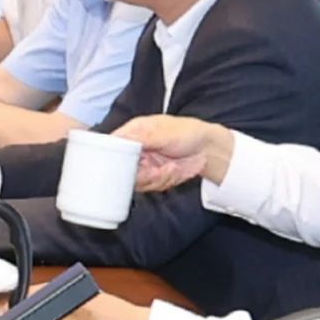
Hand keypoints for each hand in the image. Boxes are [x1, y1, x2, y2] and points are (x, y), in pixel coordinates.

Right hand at [116, 111, 230, 194]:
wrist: (207, 149)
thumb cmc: (187, 132)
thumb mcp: (162, 132)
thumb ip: (139, 138)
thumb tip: (117, 139)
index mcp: (132, 134)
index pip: (111, 147)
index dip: (113, 158)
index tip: (127, 163)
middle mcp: (135, 151)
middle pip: (122, 170)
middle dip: (140, 174)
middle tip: (153, 171)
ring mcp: (144, 166)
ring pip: (137, 182)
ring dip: (155, 179)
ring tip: (170, 169)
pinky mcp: (154, 178)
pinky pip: (151, 187)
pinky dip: (164, 182)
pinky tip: (174, 171)